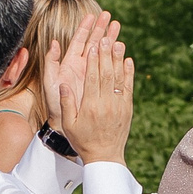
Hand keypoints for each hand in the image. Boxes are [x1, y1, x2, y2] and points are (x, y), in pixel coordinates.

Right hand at [53, 13, 134, 164]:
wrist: (105, 156)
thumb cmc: (83, 141)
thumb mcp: (69, 124)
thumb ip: (67, 104)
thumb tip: (63, 84)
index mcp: (90, 106)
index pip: (91, 79)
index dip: (92, 61)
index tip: (92, 46)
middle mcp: (106, 104)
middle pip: (106, 74)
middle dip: (105, 54)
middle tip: (105, 37)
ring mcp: (118, 105)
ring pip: (118, 78)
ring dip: (118, 59)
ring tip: (118, 42)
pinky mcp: (127, 108)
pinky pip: (128, 87)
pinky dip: (129, 73)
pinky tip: (128, 60)